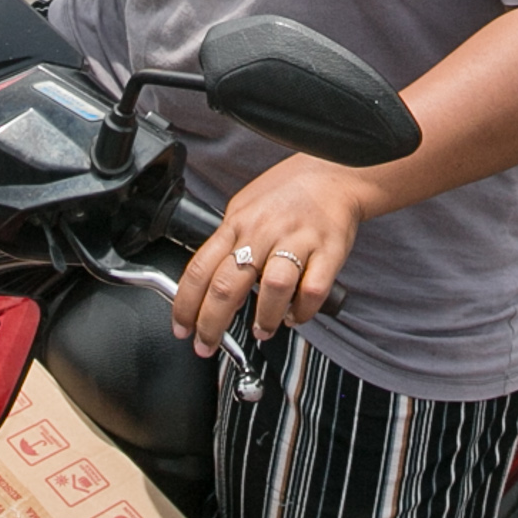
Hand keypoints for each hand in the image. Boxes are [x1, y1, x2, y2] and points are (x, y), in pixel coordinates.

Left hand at [175, 156, 375, 353]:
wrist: (334, 173)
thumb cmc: (289, 191)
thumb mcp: (245, 207)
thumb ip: (228, 240)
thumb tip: (209, 277)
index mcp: (238, 223)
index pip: (200, 269)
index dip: (185, 305)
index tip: (182, 329)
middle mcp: (263, 232)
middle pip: (226, 285)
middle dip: (211, 324)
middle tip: (207, 345)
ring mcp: (296, 241)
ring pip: (272, 287)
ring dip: (263, 318)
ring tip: (262, 329)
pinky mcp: (328, 251)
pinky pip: (312, 290)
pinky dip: (302, 311)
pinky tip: (295, 315)